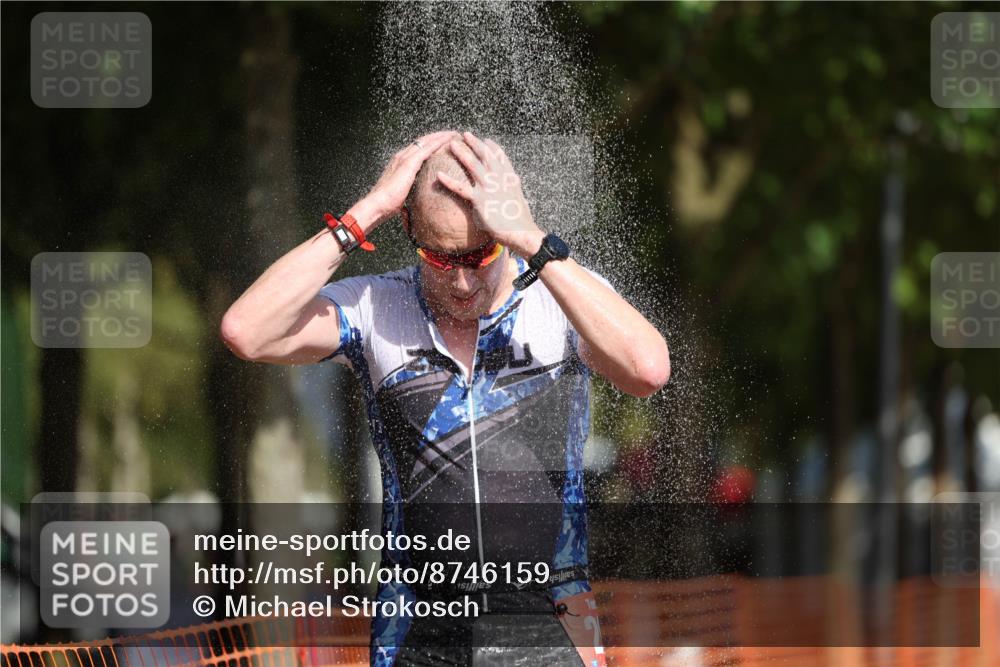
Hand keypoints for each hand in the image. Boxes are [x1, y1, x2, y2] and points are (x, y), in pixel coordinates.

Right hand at [356, 130, 458, 228]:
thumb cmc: (387, 205)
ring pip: (426, 141)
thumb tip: (416, 200)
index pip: (417, 149)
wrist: (378, 204)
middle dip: (437, 136)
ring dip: (441, 136)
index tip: (442, 142)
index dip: (429, 144)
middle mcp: (401, 156)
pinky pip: (427, 148)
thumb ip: (410, 191)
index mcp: (399, 163)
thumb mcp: (402, 194)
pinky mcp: (409, 163)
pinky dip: (439, 142)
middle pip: (422, 141)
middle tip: (452, 134)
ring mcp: (404, 158)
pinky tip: (449, 139)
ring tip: (454, 133)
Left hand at [437, 131, 544, 257]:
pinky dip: (449, 181)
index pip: (501, 157)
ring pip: (472, 164)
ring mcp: (489, 187)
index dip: (492, 147)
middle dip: (475, 143)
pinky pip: (460, 188)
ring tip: (452, 144)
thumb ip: (511, 190)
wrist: (521, 231)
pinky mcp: (479, 199)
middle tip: (465, 134)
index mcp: (510, 177)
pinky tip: (439, 175)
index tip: (486, 140)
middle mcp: (499, 178)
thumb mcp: (518, 198)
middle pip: (485, 155)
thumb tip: (510, 188)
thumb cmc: (520, 219)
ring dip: (461, 152)